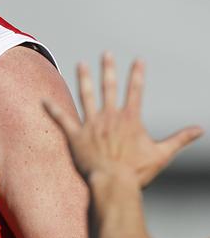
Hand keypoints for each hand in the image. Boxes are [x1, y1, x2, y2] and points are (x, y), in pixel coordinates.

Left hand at [43, 53, 202, 186]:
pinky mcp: (75, 136)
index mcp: (130, 119)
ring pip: (86, 96)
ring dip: (83, 79)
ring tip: (80, 64)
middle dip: (108, 69)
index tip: (138, 60)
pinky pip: (61, 119)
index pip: (136, 90)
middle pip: (109, 87)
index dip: (137, 74)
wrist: (113, 183)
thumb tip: (200, 130)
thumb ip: (180, 139)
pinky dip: (52, 109)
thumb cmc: (137, 172)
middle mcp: (110, 116)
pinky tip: (42, 99)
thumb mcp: (162, 154)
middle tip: (106, 54)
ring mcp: (91, 125)